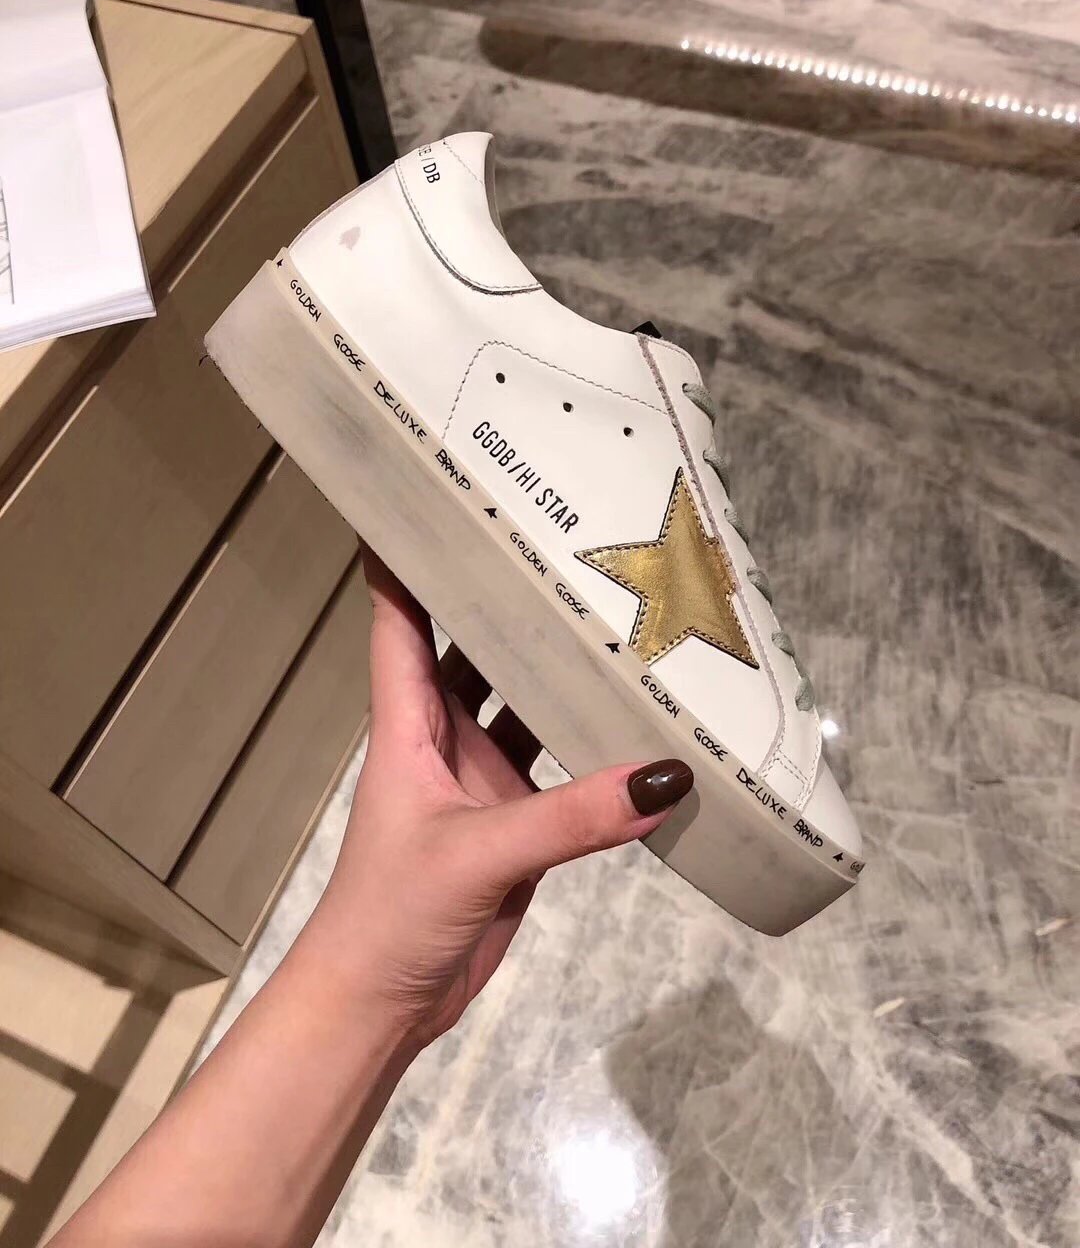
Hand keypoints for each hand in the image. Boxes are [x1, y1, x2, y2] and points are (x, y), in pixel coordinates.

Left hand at [302, 549, 693, 1046]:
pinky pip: (556, 765)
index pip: (400, 619)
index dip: (406, 556)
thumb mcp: (480, 855)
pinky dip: (588, 740)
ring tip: (612, 610)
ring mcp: (478, 778)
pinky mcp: (514, 822)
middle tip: (564, 538)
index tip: (430, 489)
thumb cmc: (395, 912)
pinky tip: (634, 714)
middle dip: (505, 598)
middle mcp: (440, 735)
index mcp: (406, 722)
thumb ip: (572, 817)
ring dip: (553, 666)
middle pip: (470, 647)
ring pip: (519, 702)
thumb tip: (668, 775)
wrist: (383, 1004)